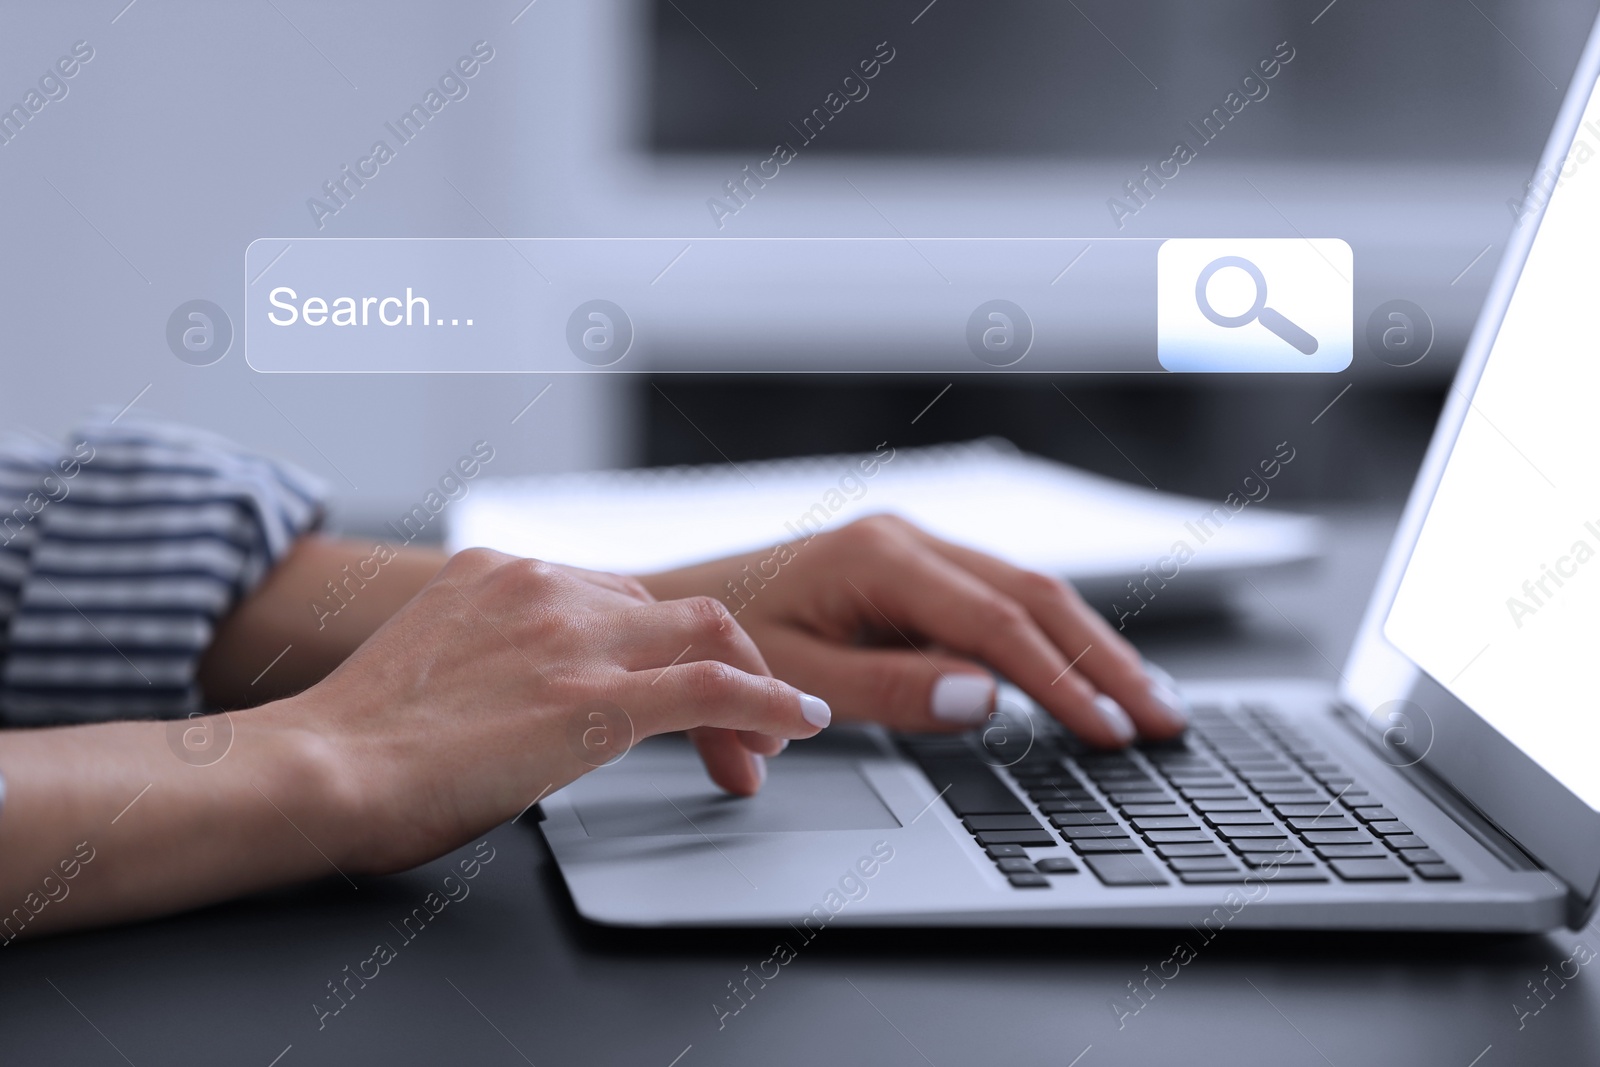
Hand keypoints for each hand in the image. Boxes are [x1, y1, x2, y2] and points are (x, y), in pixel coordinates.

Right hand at [0, 548, 828, 937]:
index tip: (678, 691)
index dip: (661, 644)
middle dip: (718, 663)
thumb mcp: (430, 665)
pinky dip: (767, 702)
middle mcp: (544, 587)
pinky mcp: (596, 698)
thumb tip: (521, 697)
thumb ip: (489, 654)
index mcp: (499, 574)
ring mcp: (573, 637)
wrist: (321, 770)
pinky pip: (712, 687)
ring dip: (749, 686)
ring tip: (769, 739)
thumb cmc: (356, 743)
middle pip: (669, 609)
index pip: (615, 596)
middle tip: (738, 726)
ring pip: (705, 634)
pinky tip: (793, 724)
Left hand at [638, 515, 1186, 746]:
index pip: (997, 624)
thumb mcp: (801, 679)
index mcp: (881, 559)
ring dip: (1089, 645)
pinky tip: (1083, 666)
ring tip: (1146, 697)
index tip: (1111, 729)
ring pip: (1026, 592)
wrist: (671, 607)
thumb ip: (895, 689)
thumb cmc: (722, 641)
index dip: (1063, 681)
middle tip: (1163, 718)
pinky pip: (998, 598)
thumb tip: (990, 698)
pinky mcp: (911, 569)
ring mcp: (913, 549)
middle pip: (1032, 596)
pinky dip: (1049, 636)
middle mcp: (907, 540)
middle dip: (1104, 660)